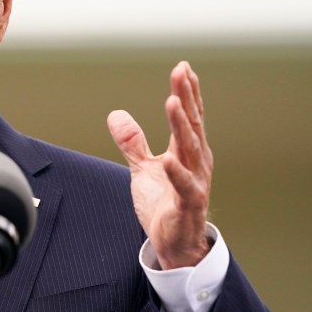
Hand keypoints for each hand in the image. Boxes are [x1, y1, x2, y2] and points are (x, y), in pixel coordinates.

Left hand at [107, 61, 213, 268]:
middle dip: (186, 98)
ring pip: (190, 150)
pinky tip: (169, 159)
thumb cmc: (164, 204)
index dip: (186, 92)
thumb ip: (132, 142)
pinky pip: (184, 186)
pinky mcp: (188, 204)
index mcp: (188, 152)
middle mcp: (196, 162)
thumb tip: (115, 115)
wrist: (174, 243)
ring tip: (173, 103)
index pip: (188, 117)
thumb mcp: (143, 169)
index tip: (182, 68)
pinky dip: (177, 172)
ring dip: (181, 126)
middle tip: (181, 73)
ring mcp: (194, 182)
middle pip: (191, 125)